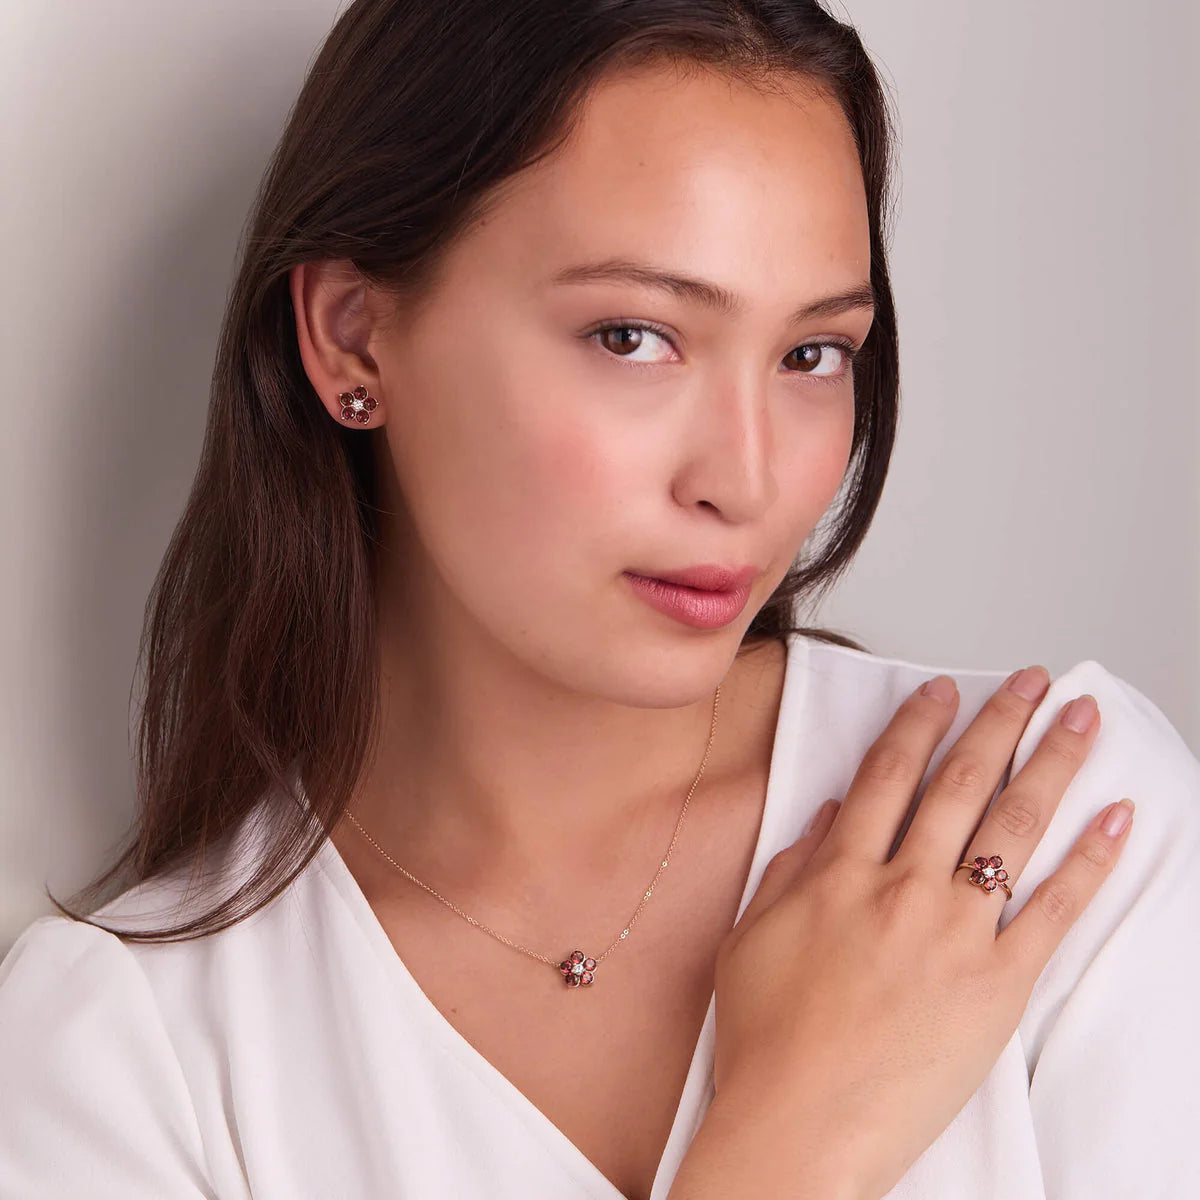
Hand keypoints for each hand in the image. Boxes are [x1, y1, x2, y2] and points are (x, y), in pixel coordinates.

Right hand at [710, 667, 1133, 1199]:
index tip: (944, 689)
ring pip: (1012, 828)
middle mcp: (901, 888)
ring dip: (1051, 764)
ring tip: (1080, 720)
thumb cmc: (767, 1039)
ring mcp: (953, 934)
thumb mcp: (752, 938)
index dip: (918, 725)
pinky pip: (1052, 911)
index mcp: (839, 874)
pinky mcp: (997, 985)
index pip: (887, 776)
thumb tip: (831, 812)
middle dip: (999, 722)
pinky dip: (1089, 860)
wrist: (800, 1125)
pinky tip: (1116, 818)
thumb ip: (792, 866)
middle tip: (1032, 682)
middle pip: (959, 785)